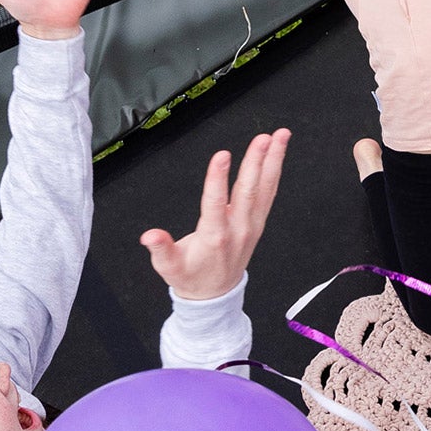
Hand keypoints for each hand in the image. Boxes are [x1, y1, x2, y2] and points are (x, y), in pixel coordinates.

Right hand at [141, 130, 290, 300]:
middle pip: (248, 191)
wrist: (214, 294)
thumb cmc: (191, 276)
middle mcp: (237, 229)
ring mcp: (251, 225)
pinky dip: (274, 172)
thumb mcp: (169, 267)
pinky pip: (269, 194)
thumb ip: (161, 249)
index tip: (222, 155)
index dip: (218, 179)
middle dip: (256, 162)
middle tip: (264, 138)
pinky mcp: (257, 223)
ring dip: (273, 161)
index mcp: (213, 237)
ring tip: (280, 136)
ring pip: (265, 189)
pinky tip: (277, 154)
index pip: (216, 204)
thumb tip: (150, 236)